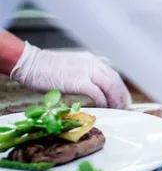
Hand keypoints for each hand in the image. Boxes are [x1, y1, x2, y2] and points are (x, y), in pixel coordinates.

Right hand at [10, 43, 130, 107]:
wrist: (29, 64)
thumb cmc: (46, 68)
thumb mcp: (72, 68)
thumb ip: (85, 75)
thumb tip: (95, 90)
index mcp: (91, 60)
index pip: (113, 75)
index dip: (120, 89)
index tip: (123, 99)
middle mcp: (92, 64)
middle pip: (115, 81)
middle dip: (122, 96)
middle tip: (124, 108)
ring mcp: (86, 72)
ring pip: (110, 86)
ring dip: (115, 100)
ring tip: (116, 110)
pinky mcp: (78, 81)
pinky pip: (97, 94)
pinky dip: (102, 102)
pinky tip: (103, 108)